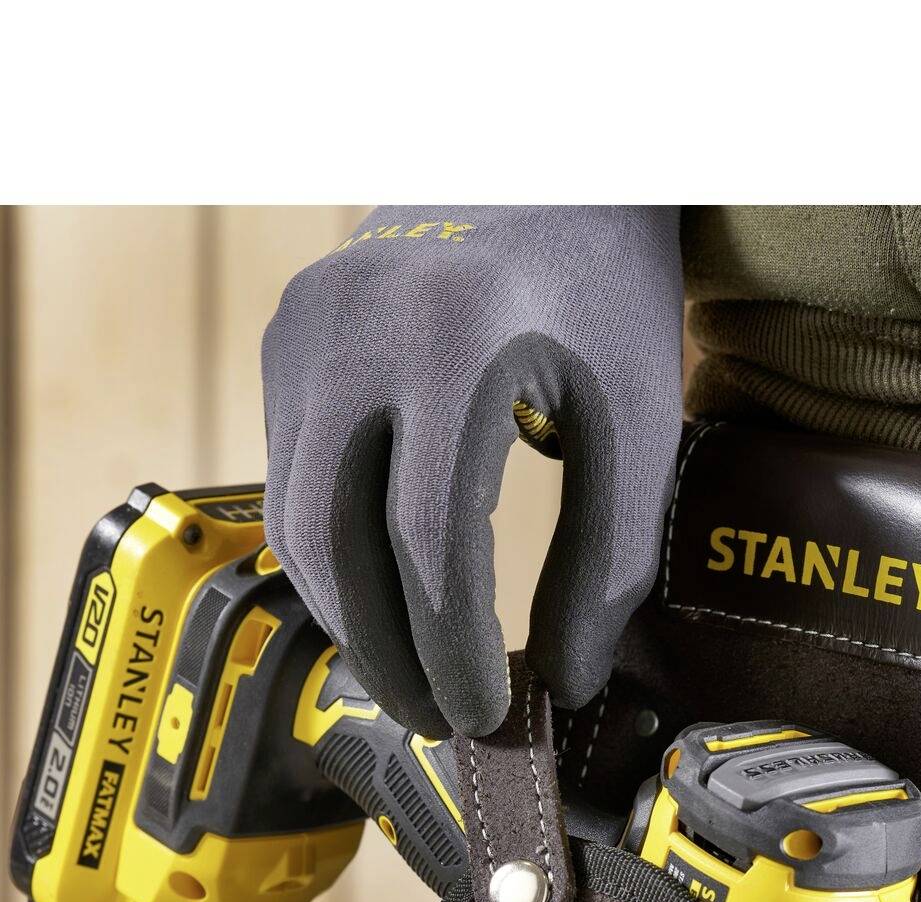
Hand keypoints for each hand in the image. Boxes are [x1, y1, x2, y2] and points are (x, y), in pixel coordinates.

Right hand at [261, 206, 684, 737]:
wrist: (541, 161)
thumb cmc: (601, 289)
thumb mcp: (635, 416)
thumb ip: (609, 558)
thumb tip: (564, 685)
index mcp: (453, 338)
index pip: (429, 539)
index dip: (450, 647)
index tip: (482, 711)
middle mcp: (353, 330)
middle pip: (336, 543)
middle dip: (385, 654)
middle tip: (437, 720)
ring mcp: (303, 331)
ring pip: (297, 523)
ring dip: (350, 620)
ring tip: (411, 679)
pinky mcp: (285, 341)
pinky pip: (291, 482)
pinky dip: (333, 563)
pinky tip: (385, 607)